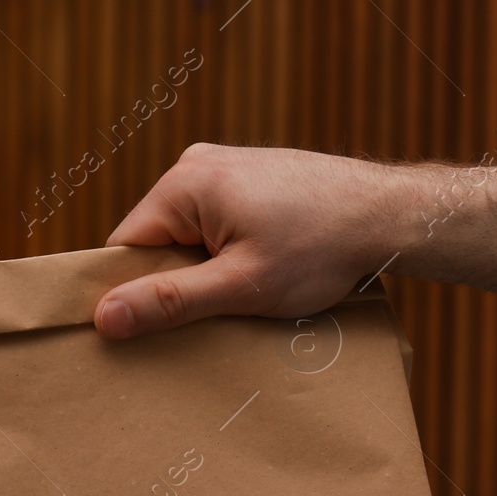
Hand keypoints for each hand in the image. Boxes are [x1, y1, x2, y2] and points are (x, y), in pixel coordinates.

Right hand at [95, 144, 416, 338]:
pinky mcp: (254, 180)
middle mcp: (199, 165)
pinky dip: (230, 257)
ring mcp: (229, 169)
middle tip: (206, 320)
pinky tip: (260, 277)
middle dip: (176, 284)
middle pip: (158, 243)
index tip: (147, 330)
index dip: (132, 292)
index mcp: (184, 183)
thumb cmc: (322, 247)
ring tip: (242, 297)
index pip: (126, 246)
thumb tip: (105, 317)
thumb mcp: (240, 286)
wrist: (392, 216)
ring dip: (208, 274)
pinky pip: (219, 227)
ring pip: (191, 239)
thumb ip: (169, 302)